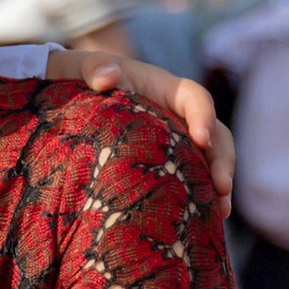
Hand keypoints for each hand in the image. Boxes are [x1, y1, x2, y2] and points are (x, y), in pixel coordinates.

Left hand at [47, 45, 234, 212]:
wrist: (65, 98)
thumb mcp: (77, 67)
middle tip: (222, 189)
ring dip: (219, 185)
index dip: (204, 116)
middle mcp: (176, 114)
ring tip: (220, 214)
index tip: (202, 140)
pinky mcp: (165, 163)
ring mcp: (173, 141)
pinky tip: (203, 222)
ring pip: (209, 160)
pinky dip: (201, 198)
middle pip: (214, 134)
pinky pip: (190, 178)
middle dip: (222, 160)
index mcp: (161, 87)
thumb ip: (91, 67)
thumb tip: (107, 77)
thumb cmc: (75, 78)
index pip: (195, 98)